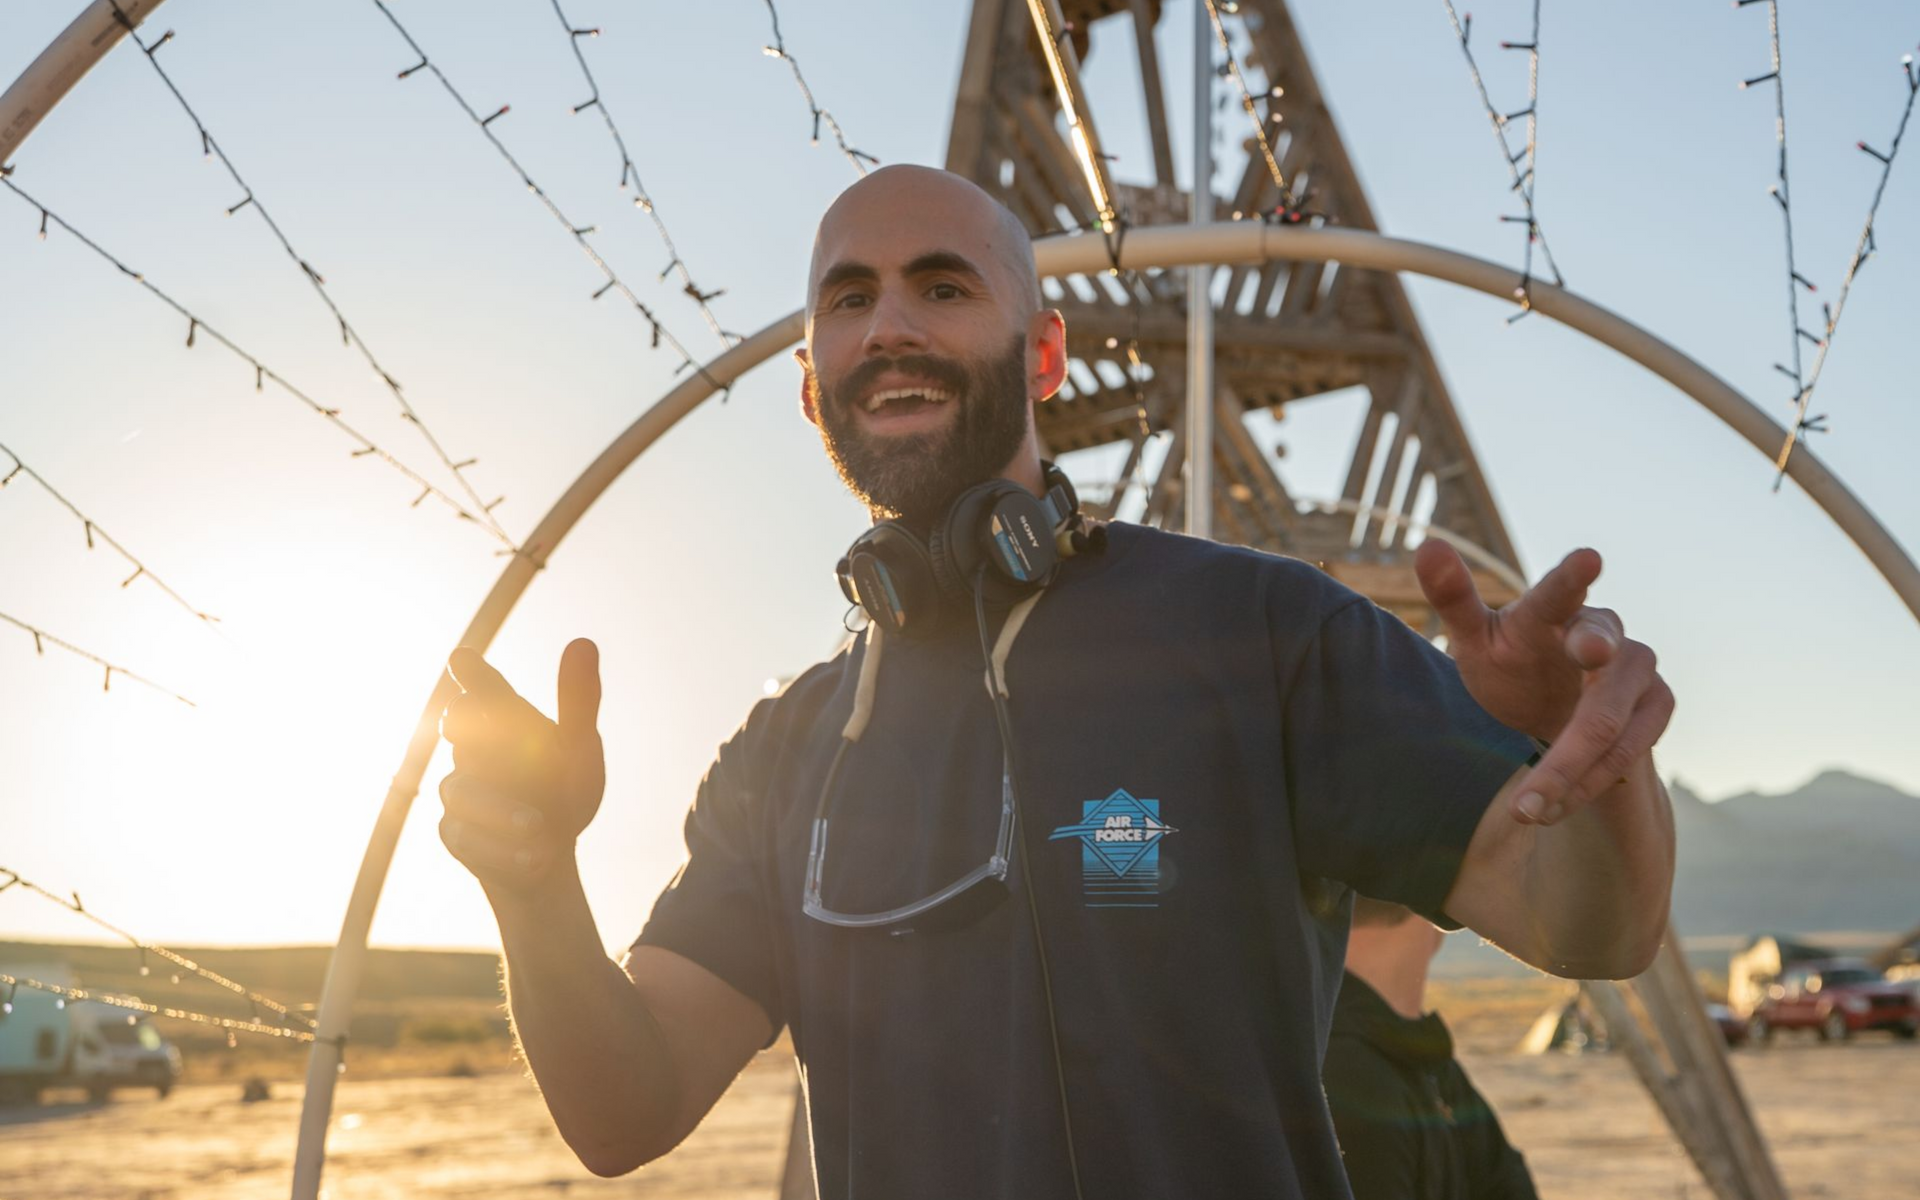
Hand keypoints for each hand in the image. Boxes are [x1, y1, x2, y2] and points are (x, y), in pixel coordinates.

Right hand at [438, 638, 605, 892]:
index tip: (462, 658)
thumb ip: (579, 703)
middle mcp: (476, 750)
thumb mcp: (578, 751)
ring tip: (539, 828)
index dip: (475, 677)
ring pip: (462, 791)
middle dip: (466, 732)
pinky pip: (468, 839)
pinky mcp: (455, 833)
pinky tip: (536, 859)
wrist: (548, 855)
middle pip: (459, 728)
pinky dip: (503, 851)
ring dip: (501, 812)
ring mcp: (460, 791)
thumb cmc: (563, 789)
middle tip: (466, 729)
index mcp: (507, 722)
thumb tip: (583, 642)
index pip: (486, 692)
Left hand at [1415, 541, 1673, 826]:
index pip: (1560, 594)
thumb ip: (1453, 598)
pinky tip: (1551, 806)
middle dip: (1580, 718)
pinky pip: (1627, 754)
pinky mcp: (1657, 706)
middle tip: (1571, 736)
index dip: (1572, 578)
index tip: (1589, 558)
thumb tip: (1426, 544)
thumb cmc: (1510, 659)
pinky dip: (1585, 783)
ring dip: (1568, 772)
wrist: (1551, 702)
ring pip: (1611, 728)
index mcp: (1553, 611)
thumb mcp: (1475, 637)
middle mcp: (1606, 632)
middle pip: (1597, 681)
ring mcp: (1638, 669)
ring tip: (1525, 810)